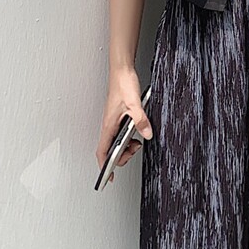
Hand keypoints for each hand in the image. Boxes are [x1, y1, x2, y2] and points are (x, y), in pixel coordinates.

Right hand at [96, 68, 152, 182]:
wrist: (122, 70)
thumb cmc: (123, 84)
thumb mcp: (135, 104)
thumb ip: (141, 120)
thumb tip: (146, 134)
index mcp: (108, 125)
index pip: (102, 151)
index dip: (104, 166)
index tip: (108, 178)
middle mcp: (109, 125)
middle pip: (110, 150)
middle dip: (122, 155)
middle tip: (135, 150)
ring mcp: (113, 122)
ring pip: (116, 142)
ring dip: (127, 146)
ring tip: (138, 142)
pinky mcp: (118, 117)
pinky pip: (121, 134)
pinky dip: (128, 138)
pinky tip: (137, 132)